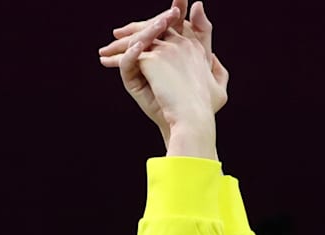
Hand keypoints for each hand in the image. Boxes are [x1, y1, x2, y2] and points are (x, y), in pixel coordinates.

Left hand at [101, 2, 227, 154]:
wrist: (194, 120)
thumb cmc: (206, 111)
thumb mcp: (218, 88)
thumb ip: (218, 69)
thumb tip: (215, 58)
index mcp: (196, 47)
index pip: (177, 26)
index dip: (161, 24)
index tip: (149, 27)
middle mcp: (182, 43)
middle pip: (154, 27)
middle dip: (135, 28)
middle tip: (118, 33)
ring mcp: (168, 49)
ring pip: (138, 39)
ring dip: (120, 43)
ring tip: (106, 50)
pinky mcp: (153, 59)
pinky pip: (129, 54)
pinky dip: (116, 57)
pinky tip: (106, 61)